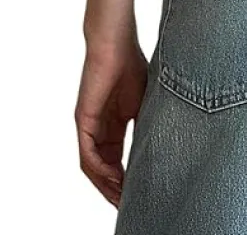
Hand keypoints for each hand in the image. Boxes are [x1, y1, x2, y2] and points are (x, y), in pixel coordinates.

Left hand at [74, 35, 148, 206]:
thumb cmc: (131, 65)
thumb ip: (147, 125)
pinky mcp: (83, 121)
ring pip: (94, 167)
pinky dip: (101, 171)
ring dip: (107, 186)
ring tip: (123, 199)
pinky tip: (115, 180)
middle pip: (104, 169)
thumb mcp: (145, 103)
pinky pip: (88, 155)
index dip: (128, 179)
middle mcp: (98, 129)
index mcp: (113, 125)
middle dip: (117, 189)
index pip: (117, 161)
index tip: (141, 193)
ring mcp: (89, 126)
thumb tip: (162, 150)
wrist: (115, 43)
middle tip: (130, 204)